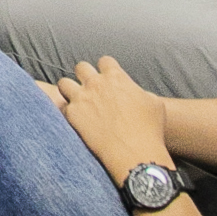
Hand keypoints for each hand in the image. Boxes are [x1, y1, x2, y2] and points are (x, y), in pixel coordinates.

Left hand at [45, 57, 171, 181]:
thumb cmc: (149, 130)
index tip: (107, 79)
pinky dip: (68, 113)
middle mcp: (95, 83)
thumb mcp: (154, 103)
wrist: (134, 154)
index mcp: (116, 77)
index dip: (106, 69)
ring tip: (76, 101)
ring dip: (69, 91)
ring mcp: (81, 98)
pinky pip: (62, 107)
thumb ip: (139, 92)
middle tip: (89, 89)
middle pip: (81, 67)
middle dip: (84, 76)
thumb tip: (134, 93)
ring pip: (63, 83)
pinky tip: (74, 120)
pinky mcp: (72, 115)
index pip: (104, 61)